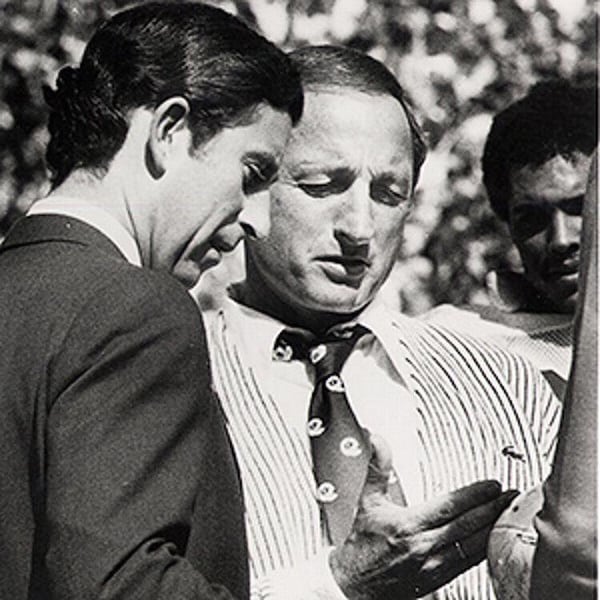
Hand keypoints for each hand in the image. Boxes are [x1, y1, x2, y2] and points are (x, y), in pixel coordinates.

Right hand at [329, 434, 518, 598]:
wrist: (354, 585)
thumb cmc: (361, 544)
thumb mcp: (367, 501)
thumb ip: (377, 468)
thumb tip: (377, 439)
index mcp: (407, 525)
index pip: (449, 506)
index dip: (474, 494)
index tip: (492, 485)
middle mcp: (423, 547)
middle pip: (467, 525)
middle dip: (493, 508)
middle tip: (510, 495)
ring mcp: (433, 566)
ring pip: (473, 546)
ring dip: (494, 528)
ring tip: (509, 513)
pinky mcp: (438, 580)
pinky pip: (468, 563)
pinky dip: (485, 549)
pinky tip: (493, 539)